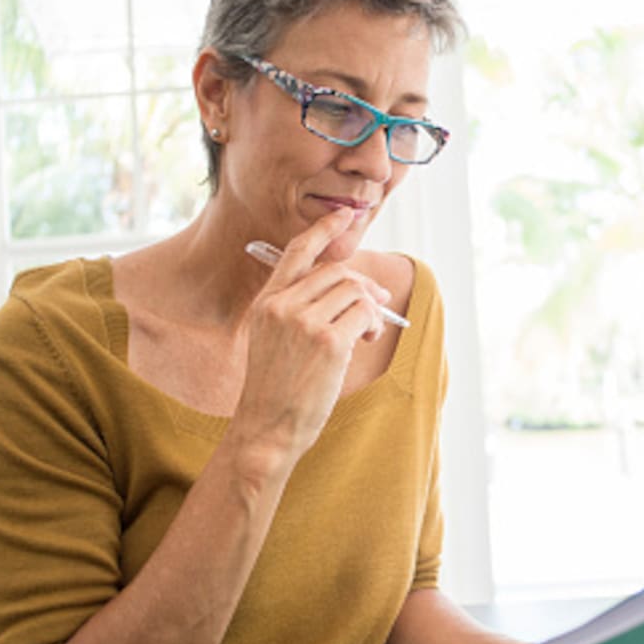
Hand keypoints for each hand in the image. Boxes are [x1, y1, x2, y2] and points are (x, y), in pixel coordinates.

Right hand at [234, 208, 391, 457]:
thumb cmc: (275, 390)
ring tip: (367, 332)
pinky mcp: (328, 342)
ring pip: (354, 291)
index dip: (323, 230)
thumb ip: (298, 310)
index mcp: (266, 303)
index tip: (344, 216)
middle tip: (378, 305)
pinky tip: (367, 339)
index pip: (295, 253)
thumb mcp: (273, 340)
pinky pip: (364, 314)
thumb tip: (352, 289)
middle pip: (337, 272)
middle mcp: (282, 306)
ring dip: (371, 309)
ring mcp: (304, 322)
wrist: (267, 427)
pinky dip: (373, 323)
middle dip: (364, 286)